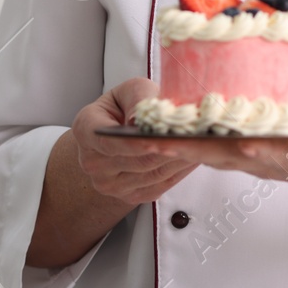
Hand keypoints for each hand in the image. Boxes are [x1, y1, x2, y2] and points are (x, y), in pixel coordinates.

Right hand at [70, 78, 197, 204]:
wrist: (115, 133)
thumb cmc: (123, 107)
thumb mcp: (130, 90)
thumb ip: (138, 97)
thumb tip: (143, 118)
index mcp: (86, 129)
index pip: (111, 141)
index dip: (138, 142)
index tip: (162, 138)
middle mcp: (92, 162)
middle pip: (137, 161)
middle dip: (169, 149)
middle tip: (196, 139)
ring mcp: (109, 184)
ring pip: (153, 175)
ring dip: (180, 160)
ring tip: (200, 145)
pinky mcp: (128, 197)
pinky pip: (160, 186)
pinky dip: (180, 172)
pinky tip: (193, 156)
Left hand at [141, 131, 287, 212]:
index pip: (268, 153)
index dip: (252, 148)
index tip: (236, 141)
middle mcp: (263, 158)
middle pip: (223, 152)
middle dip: (192, 147)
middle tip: (158, 140)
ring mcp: (250, 156)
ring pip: (208, 148)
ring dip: (176, 144)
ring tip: (142, 134)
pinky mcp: (242, 149)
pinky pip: (208, 142)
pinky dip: (183, 136)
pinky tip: (159, 126)